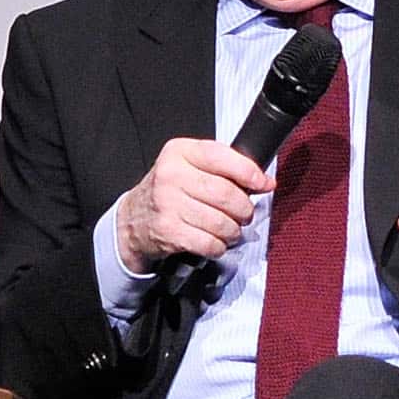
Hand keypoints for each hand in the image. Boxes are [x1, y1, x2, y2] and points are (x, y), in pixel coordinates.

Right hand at [118, 137, 269, 269]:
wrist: (134, 219)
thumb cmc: (170, 191)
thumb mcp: (190, 165)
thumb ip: (225, 167)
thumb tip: (264, 182)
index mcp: (180, 152)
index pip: (223, 157)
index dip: (250, 173)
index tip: (263, 183)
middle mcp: (171, 175)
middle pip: (227, 194)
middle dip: (244, 209)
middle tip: (243, 213)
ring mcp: (168, 204)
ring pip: (222, 222)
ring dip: (233, 231)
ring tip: (228, 229)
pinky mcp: (169, 231)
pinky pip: (210, 243)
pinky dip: (219, 246)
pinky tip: (213, 241)